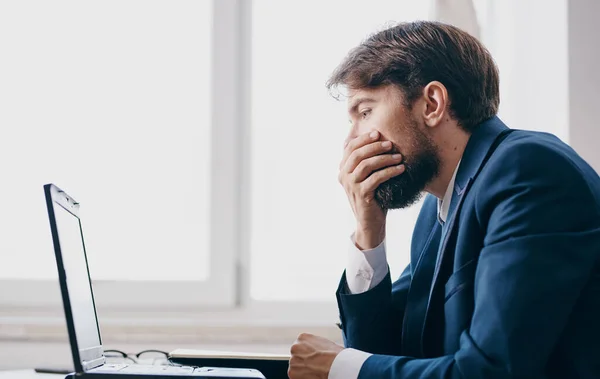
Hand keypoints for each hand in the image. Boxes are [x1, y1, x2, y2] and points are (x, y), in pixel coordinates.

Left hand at [288, 333, 343, 378]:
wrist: (337, 366)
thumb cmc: (335, 355)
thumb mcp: (324, 343)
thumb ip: (314, 345)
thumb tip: (314, 350)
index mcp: (302, 337)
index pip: (300, 345)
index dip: (307, 352)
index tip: (312, 356)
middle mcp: (295, 347)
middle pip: (297, 355)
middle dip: (303, 360)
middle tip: (313, 365)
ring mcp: (293, 360)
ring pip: (295, 366)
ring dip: (302, 369)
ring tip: (314, 370)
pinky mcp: (292, 373)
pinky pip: (295, 376)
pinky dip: (302, 377)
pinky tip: (312, 375)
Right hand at [338, 130, 404, 248]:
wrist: (371, 222)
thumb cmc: (373, 197)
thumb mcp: (367, 177)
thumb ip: (367, 161)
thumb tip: (379, 139)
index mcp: (343, 169)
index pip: (349, 147)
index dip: (363, 138)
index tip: (378, 133)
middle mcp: (343, 176)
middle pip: (357, 154)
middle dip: (375, 146)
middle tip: (390, 144)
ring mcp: (351, 186)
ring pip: (366, 164)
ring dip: (384, 158)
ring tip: (399, 157)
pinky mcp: (361, 194)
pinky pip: (376, 178)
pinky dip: (390, 171)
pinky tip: (401, 169)